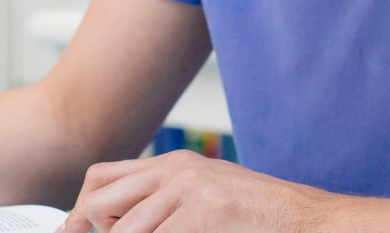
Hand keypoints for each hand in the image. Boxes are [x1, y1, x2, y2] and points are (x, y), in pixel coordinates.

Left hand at [59, 150, 334, 232]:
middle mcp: (176, 169)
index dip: (83, 212)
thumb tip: (115, 224)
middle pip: (99, 202)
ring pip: (125, 232)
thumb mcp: (204, 197)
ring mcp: (189, 189)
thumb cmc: (259, 218)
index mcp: (173, 163)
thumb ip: (162, 203)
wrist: (307, 219)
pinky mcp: (203, 213)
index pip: (100, 179)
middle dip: (104, 232)